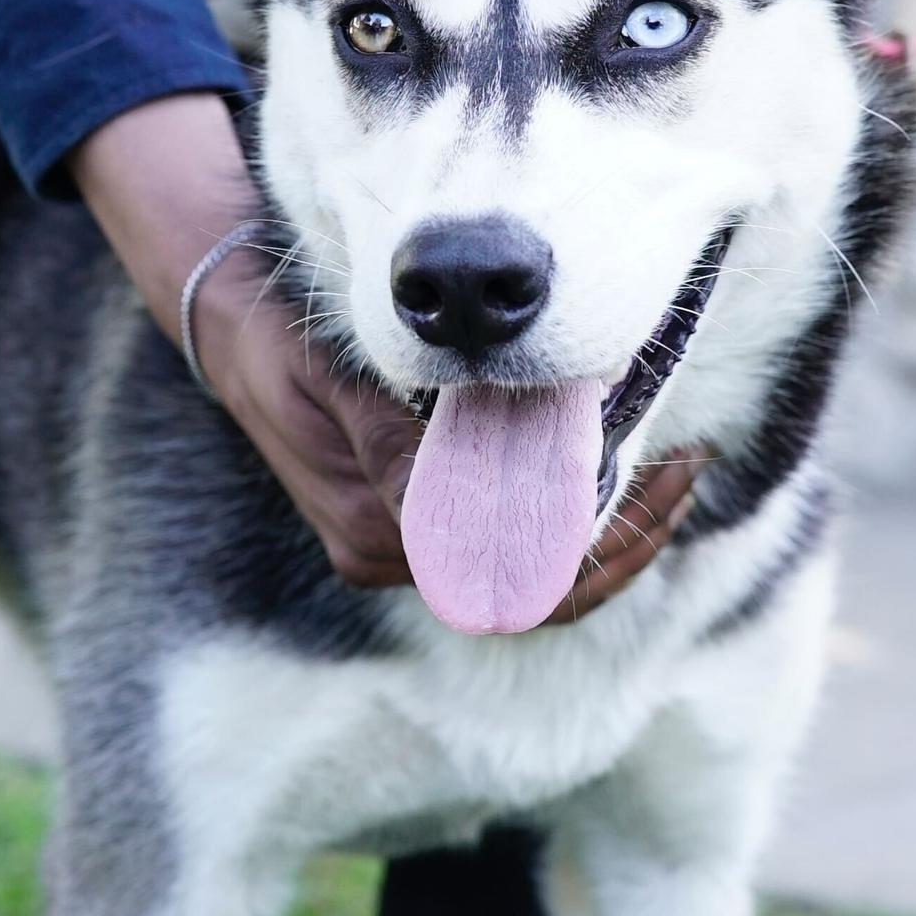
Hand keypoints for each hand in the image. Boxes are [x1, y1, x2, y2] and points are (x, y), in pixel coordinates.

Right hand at [71, 92, 697, 607]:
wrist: (228, 323)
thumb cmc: (282, 335)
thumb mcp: (335, 375)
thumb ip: (400, 436)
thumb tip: (476, 485)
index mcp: (373, 528)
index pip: (512, 568)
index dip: (601, 535)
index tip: (659, 468)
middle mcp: (386, 555)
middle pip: (535, 593)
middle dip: (625, 545)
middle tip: (687, 470)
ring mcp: (397, 546)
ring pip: (531, 581)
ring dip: (611, 542)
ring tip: (675, 475)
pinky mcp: (407, 522)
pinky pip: (508, 547)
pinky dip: (572, 525)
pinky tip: (621, 476)